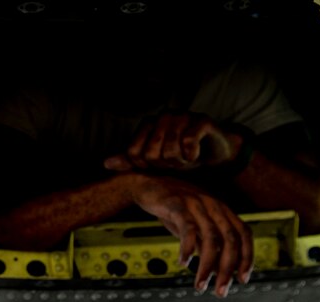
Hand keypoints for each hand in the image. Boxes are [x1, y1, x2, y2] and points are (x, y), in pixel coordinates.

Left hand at [105, 112, 243, 171]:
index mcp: (148, 124)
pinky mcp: (202, 120)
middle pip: (151, 154)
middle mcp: (163, 116)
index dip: (146, 167)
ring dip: (179, 162)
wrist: (214, 152)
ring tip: (185, 158)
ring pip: (170, 150)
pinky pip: (189, 142)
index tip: (158, 165)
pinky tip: (195, 154)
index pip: (133, 153)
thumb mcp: (154, 162)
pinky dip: (192, 155)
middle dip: (164, 166)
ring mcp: (182, 116)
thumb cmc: (181, 156)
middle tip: (174, 162)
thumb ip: (131, 162)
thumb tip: (106, 163)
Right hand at [129, 174, 253, 296]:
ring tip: (200, 285)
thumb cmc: (173, 209)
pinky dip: (187, 248)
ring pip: (210, 239)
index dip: (247, 257)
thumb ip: (208, 246)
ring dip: (207, 266)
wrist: (148, 186)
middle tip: (220, 291)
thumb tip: (219, 272)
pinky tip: (183, 262)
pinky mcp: (177, 204)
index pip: (244, 234)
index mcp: (223, 210)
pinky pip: (187, 229)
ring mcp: (197, 204)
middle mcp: (214, 205)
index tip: (243, 279)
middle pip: (230, 240)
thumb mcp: (195, 227)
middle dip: (227, 269)